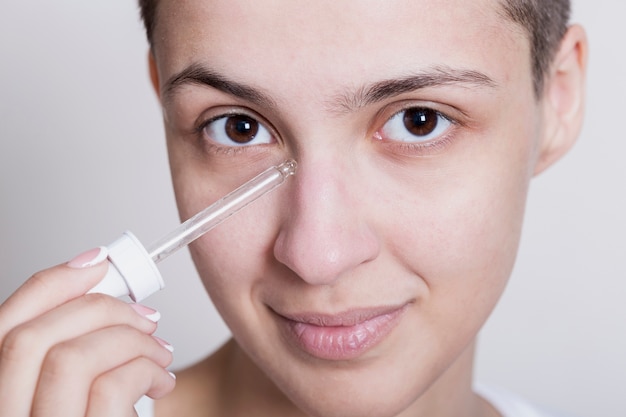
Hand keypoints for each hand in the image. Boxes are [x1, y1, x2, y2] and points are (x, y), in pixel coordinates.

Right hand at [0, 247, 175, 416]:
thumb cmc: (108, 413)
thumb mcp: (76, 389)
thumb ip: (69, 346)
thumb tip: (95, 284)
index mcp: (5, 397)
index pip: (3, 327)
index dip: (50, 285)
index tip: (96, 262)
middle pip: (30, 338)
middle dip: (98, 309)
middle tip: (145, 314)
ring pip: (71, 358)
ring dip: (131, 340)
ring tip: (160, 352)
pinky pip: (112, 388)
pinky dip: (148, 370)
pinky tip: (161, 381)